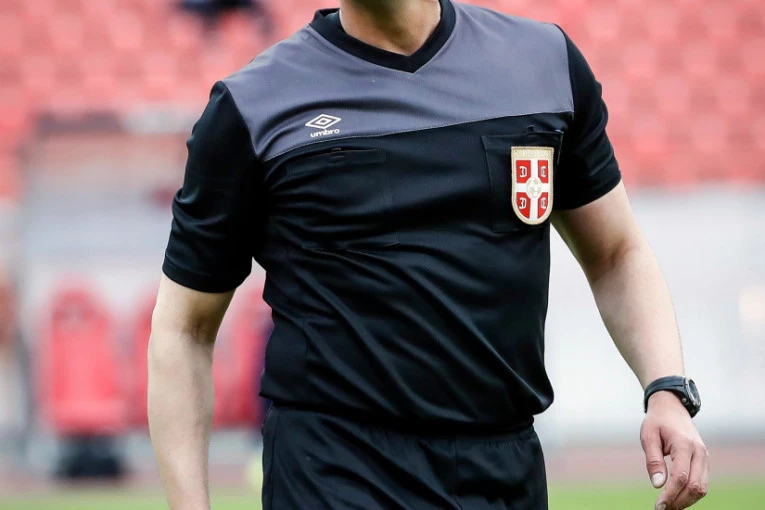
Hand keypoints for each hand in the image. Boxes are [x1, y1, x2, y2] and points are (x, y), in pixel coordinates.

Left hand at [640, 391, 708, 509]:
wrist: (672, 407)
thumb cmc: (657, 421)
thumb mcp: (648, 436)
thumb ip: (653, 460)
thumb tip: (658, 485)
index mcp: (684, 445)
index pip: (681, 477)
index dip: (670, 495)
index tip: (658, 506)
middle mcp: (699, 452)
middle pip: (695, 486)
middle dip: (679, 501)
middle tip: (662, 508)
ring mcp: (704, 457)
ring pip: (702, 487)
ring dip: (686, 500)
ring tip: (668, 506)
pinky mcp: (704, 461)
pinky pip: (702, 482)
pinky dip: (691, 493)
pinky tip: (676, 497)